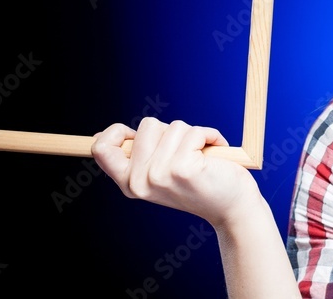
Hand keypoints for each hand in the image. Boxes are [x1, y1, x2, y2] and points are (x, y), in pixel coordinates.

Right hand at [91, 117, 259, 228]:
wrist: (232, 207)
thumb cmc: (199, 182)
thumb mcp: (159, 172)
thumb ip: (136, 155)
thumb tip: (100, 135)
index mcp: (129, 182)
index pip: (101, 149)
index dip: (115, 132)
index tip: (136, 133)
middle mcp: (140, 182)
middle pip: (147, 125)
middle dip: (171, 132)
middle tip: (186, 155)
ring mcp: (159, 176)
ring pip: (174, 126)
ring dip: (193, 135)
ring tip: (201, 157)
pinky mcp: (183, 169)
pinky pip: (194, 132)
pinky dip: (210, 135)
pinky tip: (215, 153)